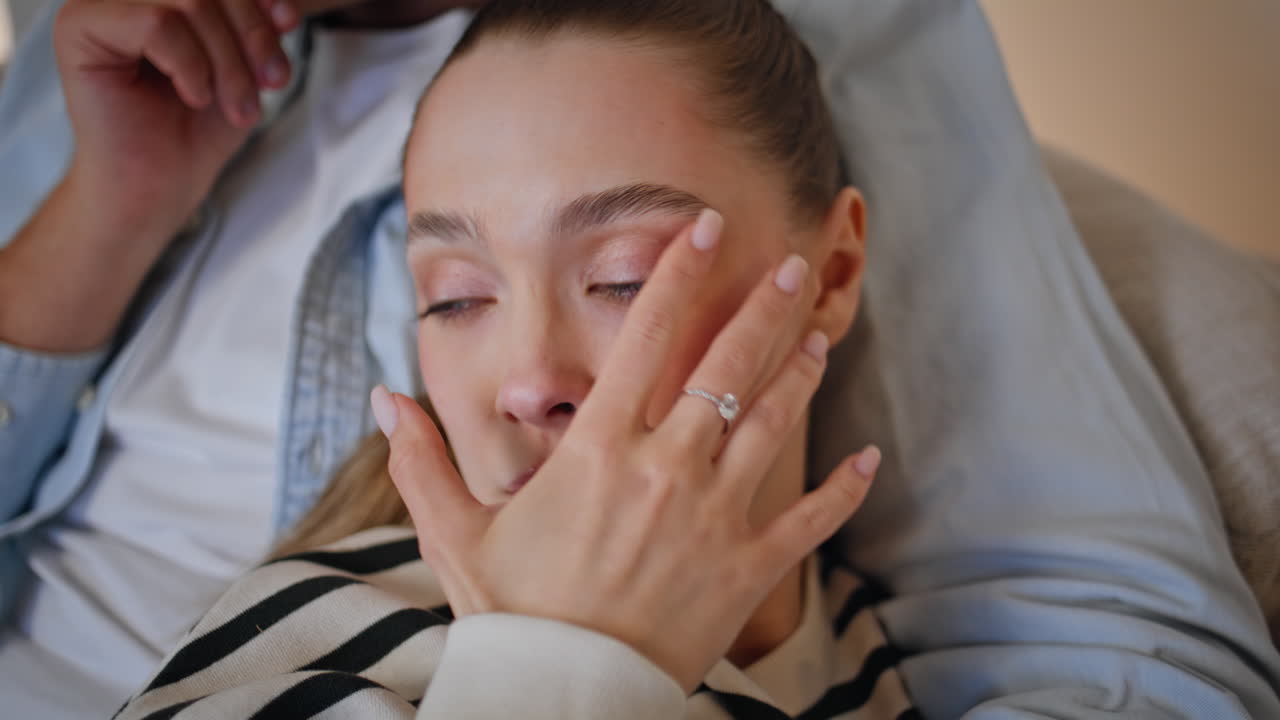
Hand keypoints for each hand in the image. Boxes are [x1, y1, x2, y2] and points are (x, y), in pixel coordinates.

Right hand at [52, 0, 299, 238]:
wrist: (158, 185)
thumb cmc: (197, 129)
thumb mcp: (244, 65)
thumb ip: (256, 26)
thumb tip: (285, 7)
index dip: (261, 4)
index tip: (288, 32)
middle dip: (253, 35)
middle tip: (271, 83)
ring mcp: (100, 3)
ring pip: (189, 2)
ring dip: (228, 61)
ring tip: (236, 105)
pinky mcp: (79, 26)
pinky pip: (157, 23)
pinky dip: (191, 66)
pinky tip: (194, 96)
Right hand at [375, 209, 878, 693]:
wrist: (562, 697)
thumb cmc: (509, 614)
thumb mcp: (454, 535)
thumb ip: (418, 461)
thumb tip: (382, 398)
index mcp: (597, 449)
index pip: (646, 337)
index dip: (677, 273)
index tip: (702, 227)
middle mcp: (665, 469)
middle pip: (727, 365)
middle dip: (762, 306)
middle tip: (787, 262)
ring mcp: (714, 517)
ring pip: (772, 425)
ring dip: (800, 375)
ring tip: (819, 333)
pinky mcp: (747, 568)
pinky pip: (808, 520)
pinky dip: (843, 487)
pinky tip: (868, 458)